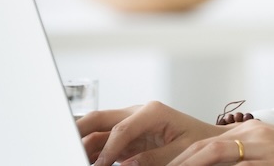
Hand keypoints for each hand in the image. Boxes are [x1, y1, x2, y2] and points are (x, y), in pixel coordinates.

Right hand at [77, 100, 225, 165]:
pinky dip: (92, 151)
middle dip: (78, 131)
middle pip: (99, 118)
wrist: (210, 141)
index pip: (120, 130)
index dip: (106, 150)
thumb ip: (153, 158)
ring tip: (72, 157)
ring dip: (83, 143)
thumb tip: (125, 164)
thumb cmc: (200, 142)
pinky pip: (103, 141)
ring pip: (97, 130)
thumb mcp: (181, 151)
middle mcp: (138, 113)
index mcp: (152, 112)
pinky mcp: (128, 135)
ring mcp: (130, 123)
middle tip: (63, 146)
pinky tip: (85, 161)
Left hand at [166, 119, 273, 165]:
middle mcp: (250, 137)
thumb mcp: (271, 162)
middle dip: (166, 163)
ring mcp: (260, 146)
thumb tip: (208, 163)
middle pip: (198, 149)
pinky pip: (234, 163)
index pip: (200, 148)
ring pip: (209, 155)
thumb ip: (240, 165)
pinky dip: (208, 165)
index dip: (170, 161)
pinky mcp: (271, 155)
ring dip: (181, 165)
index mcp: (248, 138)